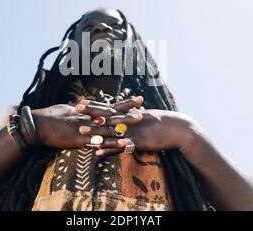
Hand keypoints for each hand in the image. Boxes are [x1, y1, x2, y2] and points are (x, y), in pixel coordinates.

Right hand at [31, 97, 142, 149]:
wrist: (36, 124)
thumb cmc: (49, 116)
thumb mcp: (65, 108)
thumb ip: (77, 107)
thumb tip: (84, 101)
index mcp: (85, 110)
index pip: (108, 106)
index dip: (122, 103)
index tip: (136, 100)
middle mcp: (87, 117)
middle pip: (111, 113)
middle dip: (127, 110)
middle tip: (143, 106)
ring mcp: (85, 127)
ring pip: (108, 125)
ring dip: (124, 123)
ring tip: (139, 121)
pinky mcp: (80, 139)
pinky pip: (99, 141)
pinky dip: (112, 142)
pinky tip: (124, 143)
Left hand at [77, 107, 192, 156]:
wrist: (178, 129)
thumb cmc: (163, 123)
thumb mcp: (147, 115)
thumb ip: (135, 114)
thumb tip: (128, 111)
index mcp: (130, 114)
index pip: (109, 107)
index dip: (94, 104)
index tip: (81, 100)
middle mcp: (129, 121)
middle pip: (106, 116)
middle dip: (90, 113)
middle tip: (75, 109)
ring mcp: (132, 131)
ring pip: (110, 131)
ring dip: (95, 131)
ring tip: (80, 131)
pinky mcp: (138, 142)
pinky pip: (120, 147)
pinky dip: (109, 149)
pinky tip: (98, 152)